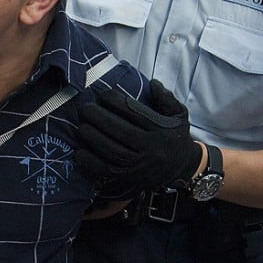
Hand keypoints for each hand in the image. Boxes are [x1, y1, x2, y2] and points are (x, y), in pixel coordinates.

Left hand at [76, 80, 202, 199]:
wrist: (182, 170)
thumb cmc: (175, 138)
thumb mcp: (179, 115)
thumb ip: (166, 99)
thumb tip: (153, 84)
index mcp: (162, 131)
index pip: (135, 112)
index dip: (116, 101)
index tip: (103, 94)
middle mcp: (151, 149)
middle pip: (120, 131)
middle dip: (99, 118)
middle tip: (86, 108)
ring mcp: (139, 166)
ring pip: (111, 151)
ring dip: (93, 137)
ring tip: (82, 126)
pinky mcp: (129, 178)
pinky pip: (106, 171)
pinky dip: (90, 162)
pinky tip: (79, 152)